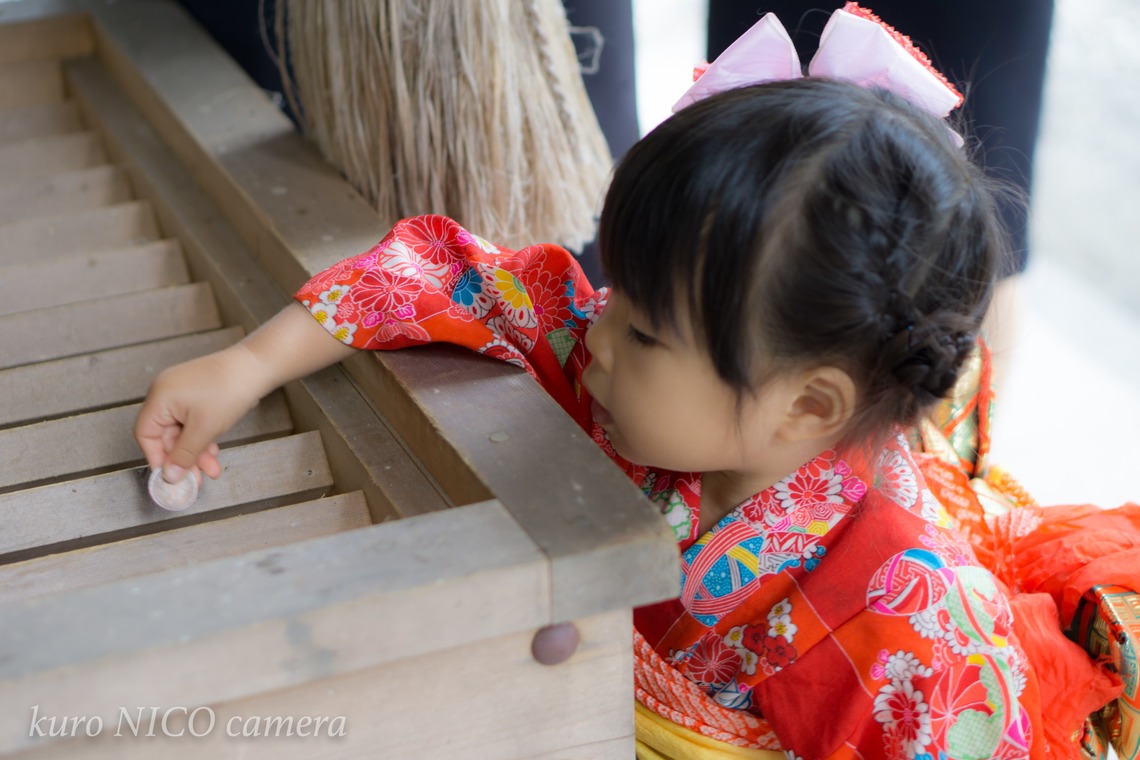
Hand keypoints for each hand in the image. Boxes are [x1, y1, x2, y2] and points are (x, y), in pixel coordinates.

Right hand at [134, 303, 358, 484]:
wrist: (258, 366)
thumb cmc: (230, 390)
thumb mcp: (204, 429)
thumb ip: (184, 454)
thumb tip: (169, 475)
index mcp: (159, 397)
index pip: (145, 434)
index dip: (156, 458)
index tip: (171, 476)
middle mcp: (165, 392)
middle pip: (165, 435)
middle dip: (182, 459)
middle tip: (195, 480)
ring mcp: (181, 392)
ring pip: (182, 431)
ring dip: (196, 452)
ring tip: (212, 470)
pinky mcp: (196, 393)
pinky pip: (192, 422)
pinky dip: (202, 438)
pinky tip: (214, 452)